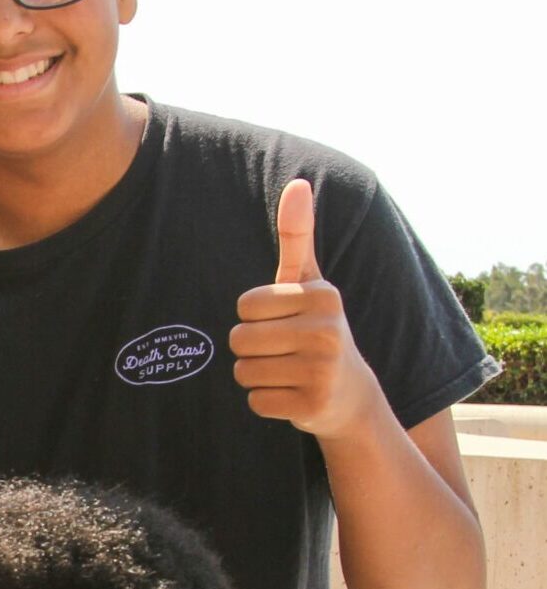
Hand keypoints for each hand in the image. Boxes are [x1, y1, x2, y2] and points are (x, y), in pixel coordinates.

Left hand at [231, 180, 381, 441]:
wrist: (350, 393)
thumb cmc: (316, 329)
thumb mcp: (309, 281)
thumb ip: (297, 236)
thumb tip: (297, 183)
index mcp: (323, 295)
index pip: (244, 306)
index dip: (253, 318)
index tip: (283, 323)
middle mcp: (327, 330)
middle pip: (239, 339)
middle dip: (250, 349)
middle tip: (282, 352)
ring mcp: (322, 370)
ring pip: (243, 372)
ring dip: (257, 376)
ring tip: (287, 372)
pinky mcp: (313, 405)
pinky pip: (255, 401)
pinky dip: (266, 401)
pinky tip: (292, 394)